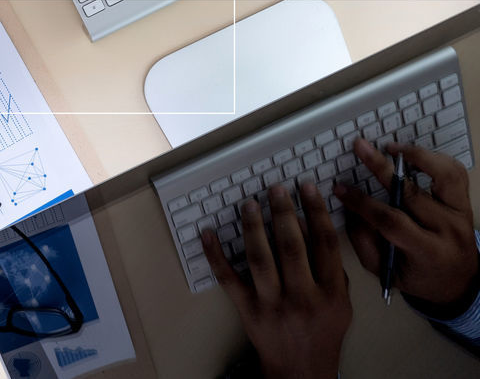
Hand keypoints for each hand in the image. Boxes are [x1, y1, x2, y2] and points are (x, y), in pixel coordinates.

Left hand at [202, 184, 350, 378]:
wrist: (301, 371)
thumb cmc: (322, 333)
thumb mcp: (341, 304)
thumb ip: (332, 269)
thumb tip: (311, 226)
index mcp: (331, 294)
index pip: (325, 244)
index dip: (316, 212)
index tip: (307, 188)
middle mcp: (303, 297)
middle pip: (291, 246)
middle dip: (283, 212)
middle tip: (275, 189)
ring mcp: (273, 304)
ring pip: (260, 258)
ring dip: (252, 227)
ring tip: (249, 204)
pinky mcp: (248, 311)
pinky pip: (228, 279)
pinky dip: (215, 255)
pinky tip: (208, 233)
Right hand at [337, 139, 479, 312]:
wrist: (459, 281)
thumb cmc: (419, 276)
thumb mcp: (385, 271)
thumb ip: (363, 241)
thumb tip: (350, 207)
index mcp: (428, 252)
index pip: (392, 221)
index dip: (362, 203)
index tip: (340, 189)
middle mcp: (449, 231)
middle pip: (413, 192)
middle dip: (381, 168)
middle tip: (360, 148)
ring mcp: (462, 214)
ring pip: (444, 175)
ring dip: (416, 156)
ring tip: (391, 148)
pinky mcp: (466, 203)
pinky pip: (455, 173)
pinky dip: (434, 159)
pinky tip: (412, 155)